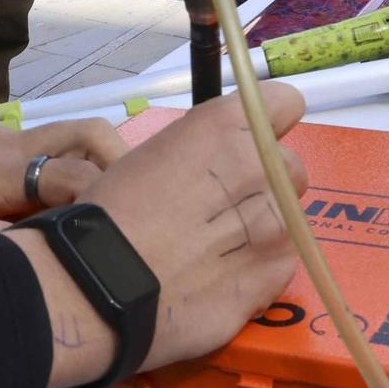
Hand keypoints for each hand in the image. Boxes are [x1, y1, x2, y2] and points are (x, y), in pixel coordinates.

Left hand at [0, 114, 124, 238]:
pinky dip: (78, 173)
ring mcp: (7, 142)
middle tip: (133, 225)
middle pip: (90, 138)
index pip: (70, 176)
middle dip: (124, 174)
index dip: (103, 206)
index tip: (123, 242)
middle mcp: (9, 147)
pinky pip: (54, 152)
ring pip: (78, 139)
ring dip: (103, 170)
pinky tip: (69, 219)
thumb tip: (25, 252)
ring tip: (107, 223)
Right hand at [78, 85, 307, 372]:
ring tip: (214, 248)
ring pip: (289, 217)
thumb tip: (232, 154)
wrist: (98, 283)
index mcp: (230, 127)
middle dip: (263, 182)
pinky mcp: (274, 274)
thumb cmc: (113, 210)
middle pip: (289, 166)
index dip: (265, 125)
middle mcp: (263, 168)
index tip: (247, 144)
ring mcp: (276, 225)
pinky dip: (256, 269)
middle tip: (219, 206)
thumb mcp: (160, 150)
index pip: (284, 104)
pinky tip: (217, 278)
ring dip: (262, 227)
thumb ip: (211, 146)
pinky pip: (281, 263)